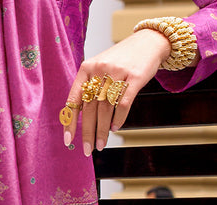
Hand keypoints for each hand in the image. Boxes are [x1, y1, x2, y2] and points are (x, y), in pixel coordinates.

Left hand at [62, 30, 173, 155]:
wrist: (147, 42)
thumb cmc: (120, 60)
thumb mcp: (99, 68)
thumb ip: (89, 88)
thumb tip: (78, 119)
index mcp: (87, 68)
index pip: (74, 100)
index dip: (70, 122)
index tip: (68, 141)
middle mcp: (100, 70)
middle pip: (90, 108)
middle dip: (88, 133)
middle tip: (88, 149)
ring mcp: (118, 72)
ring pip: (105, 109)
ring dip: (102, 130)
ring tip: (101, 144)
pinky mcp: (135, 77)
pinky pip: (124, 103)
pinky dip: (118, 119)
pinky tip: (115, 128)